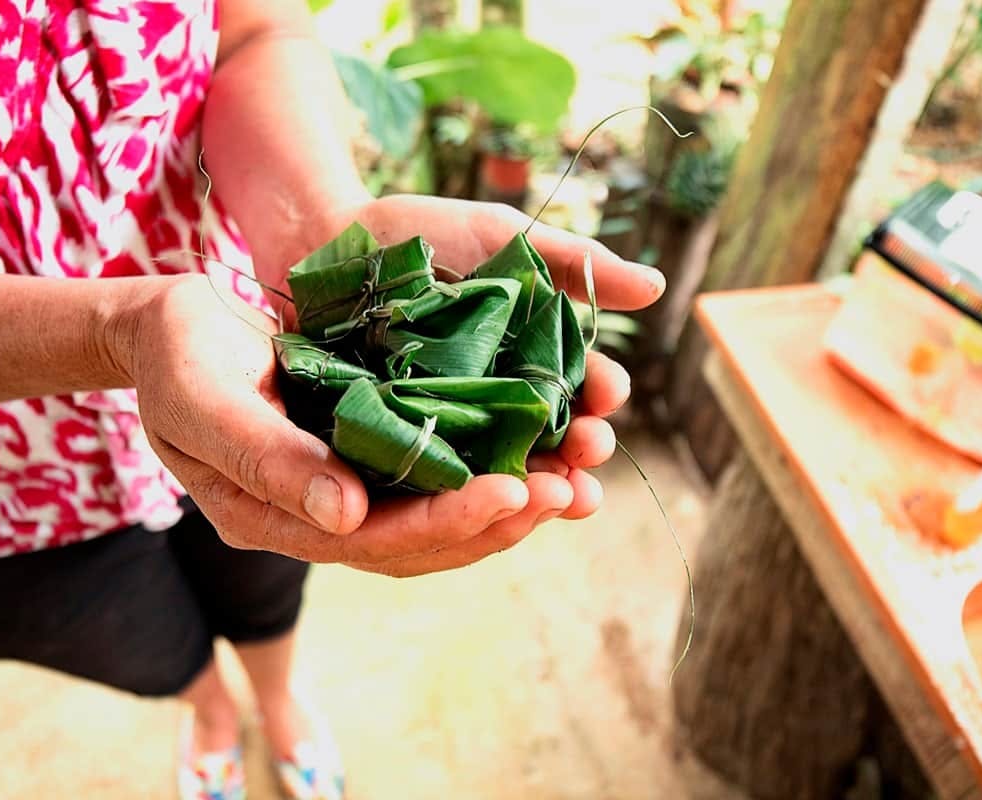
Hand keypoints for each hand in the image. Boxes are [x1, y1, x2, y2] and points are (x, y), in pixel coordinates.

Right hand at [115, 274, 576, 576]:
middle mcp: (311, 516)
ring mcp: (336, 487)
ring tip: (571, 480)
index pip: (371, 541)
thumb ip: (267, 459)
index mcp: (269, 517)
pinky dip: (481, 465)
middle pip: (415, 542)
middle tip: (568, 491)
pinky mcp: (357, 450)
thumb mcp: (205, 400)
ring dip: (502, 504)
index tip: (515, 491)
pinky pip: (428, 473)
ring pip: (430, 514)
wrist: (164, 328)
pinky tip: (531, 447)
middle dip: (495, 521)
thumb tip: (348, 517)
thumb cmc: (174, 356)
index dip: (446, 521)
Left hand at [253, 194, 657, 536]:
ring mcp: (449, 431)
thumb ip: (573, 261)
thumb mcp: (501, 238)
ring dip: (535, 489)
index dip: (600, 396)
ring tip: (554, 493)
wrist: (326, 237)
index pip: (581, 388)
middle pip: (552, 442)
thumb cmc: (420, 234)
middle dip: (579, 452)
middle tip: (589, 450)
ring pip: (503, 474)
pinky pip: (435, 482)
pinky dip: (461, 497)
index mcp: (532, 360)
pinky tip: (478, 503)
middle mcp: (499, 403)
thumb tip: (656, 286)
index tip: (608, 396)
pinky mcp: (399, 449)